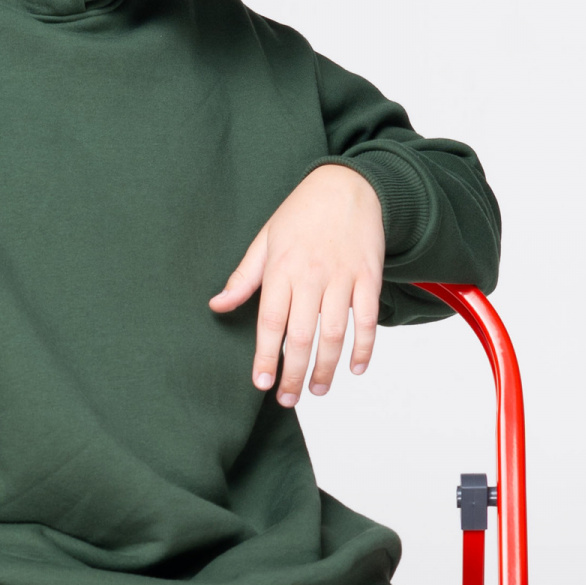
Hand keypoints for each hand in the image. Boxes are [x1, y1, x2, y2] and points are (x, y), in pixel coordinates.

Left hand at [210, 164, 384, 406]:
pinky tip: (356, 368)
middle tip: (289, 400)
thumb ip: (243, 277)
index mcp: (281, 269)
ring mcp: (343, 277)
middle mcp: (311, 276)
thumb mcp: (265, 239)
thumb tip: (216, 305)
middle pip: (302, 335)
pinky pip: (367, 319)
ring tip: (318, 390)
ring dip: (327, 367)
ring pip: (335, 333)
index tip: (261, 384)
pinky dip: (364, 347)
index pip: (270, 322)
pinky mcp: (368, 276)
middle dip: (294, 373)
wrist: (348, 184)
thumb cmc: (302, 213)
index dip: (265, 357)